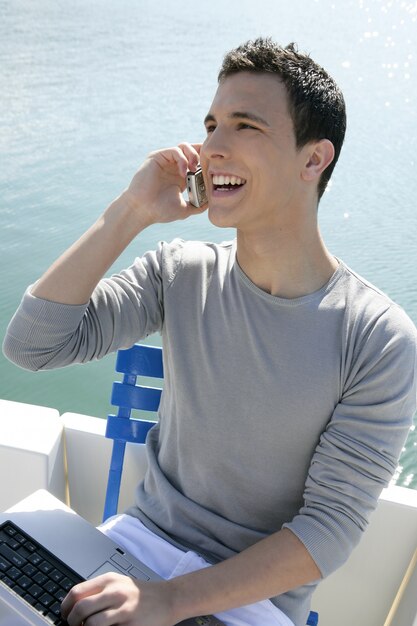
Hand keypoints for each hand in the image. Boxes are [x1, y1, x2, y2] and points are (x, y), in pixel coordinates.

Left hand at [61, 572, 176, 625]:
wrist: (168, 598)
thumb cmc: (141, 593)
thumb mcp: (119, 583)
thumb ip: (99, 590)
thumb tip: (74, 604)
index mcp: (109, 580)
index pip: (77, 592)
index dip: (65, 607)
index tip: (64, 615)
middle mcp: (115, 592)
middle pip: (81, 609)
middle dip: (72, 622)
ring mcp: (124, 610)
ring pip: (92, 624)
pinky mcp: (131, 625)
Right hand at [122, 142, 207, 227]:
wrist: (143, 210)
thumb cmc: (160, 211)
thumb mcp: (185, 209)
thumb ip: (199, 205)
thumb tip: (212, 202)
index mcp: (182, 177)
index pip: (198, 162)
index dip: (207, 163)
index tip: (215, 171)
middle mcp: (174, 166)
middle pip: (193, 150)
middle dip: (202, 154)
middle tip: (206, 165)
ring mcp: (166, 161)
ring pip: (184, 146)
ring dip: (193, 154)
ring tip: (195, 167)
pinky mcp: (157, 157)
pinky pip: (174, 150)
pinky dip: (182, 159)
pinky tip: (183, 172)